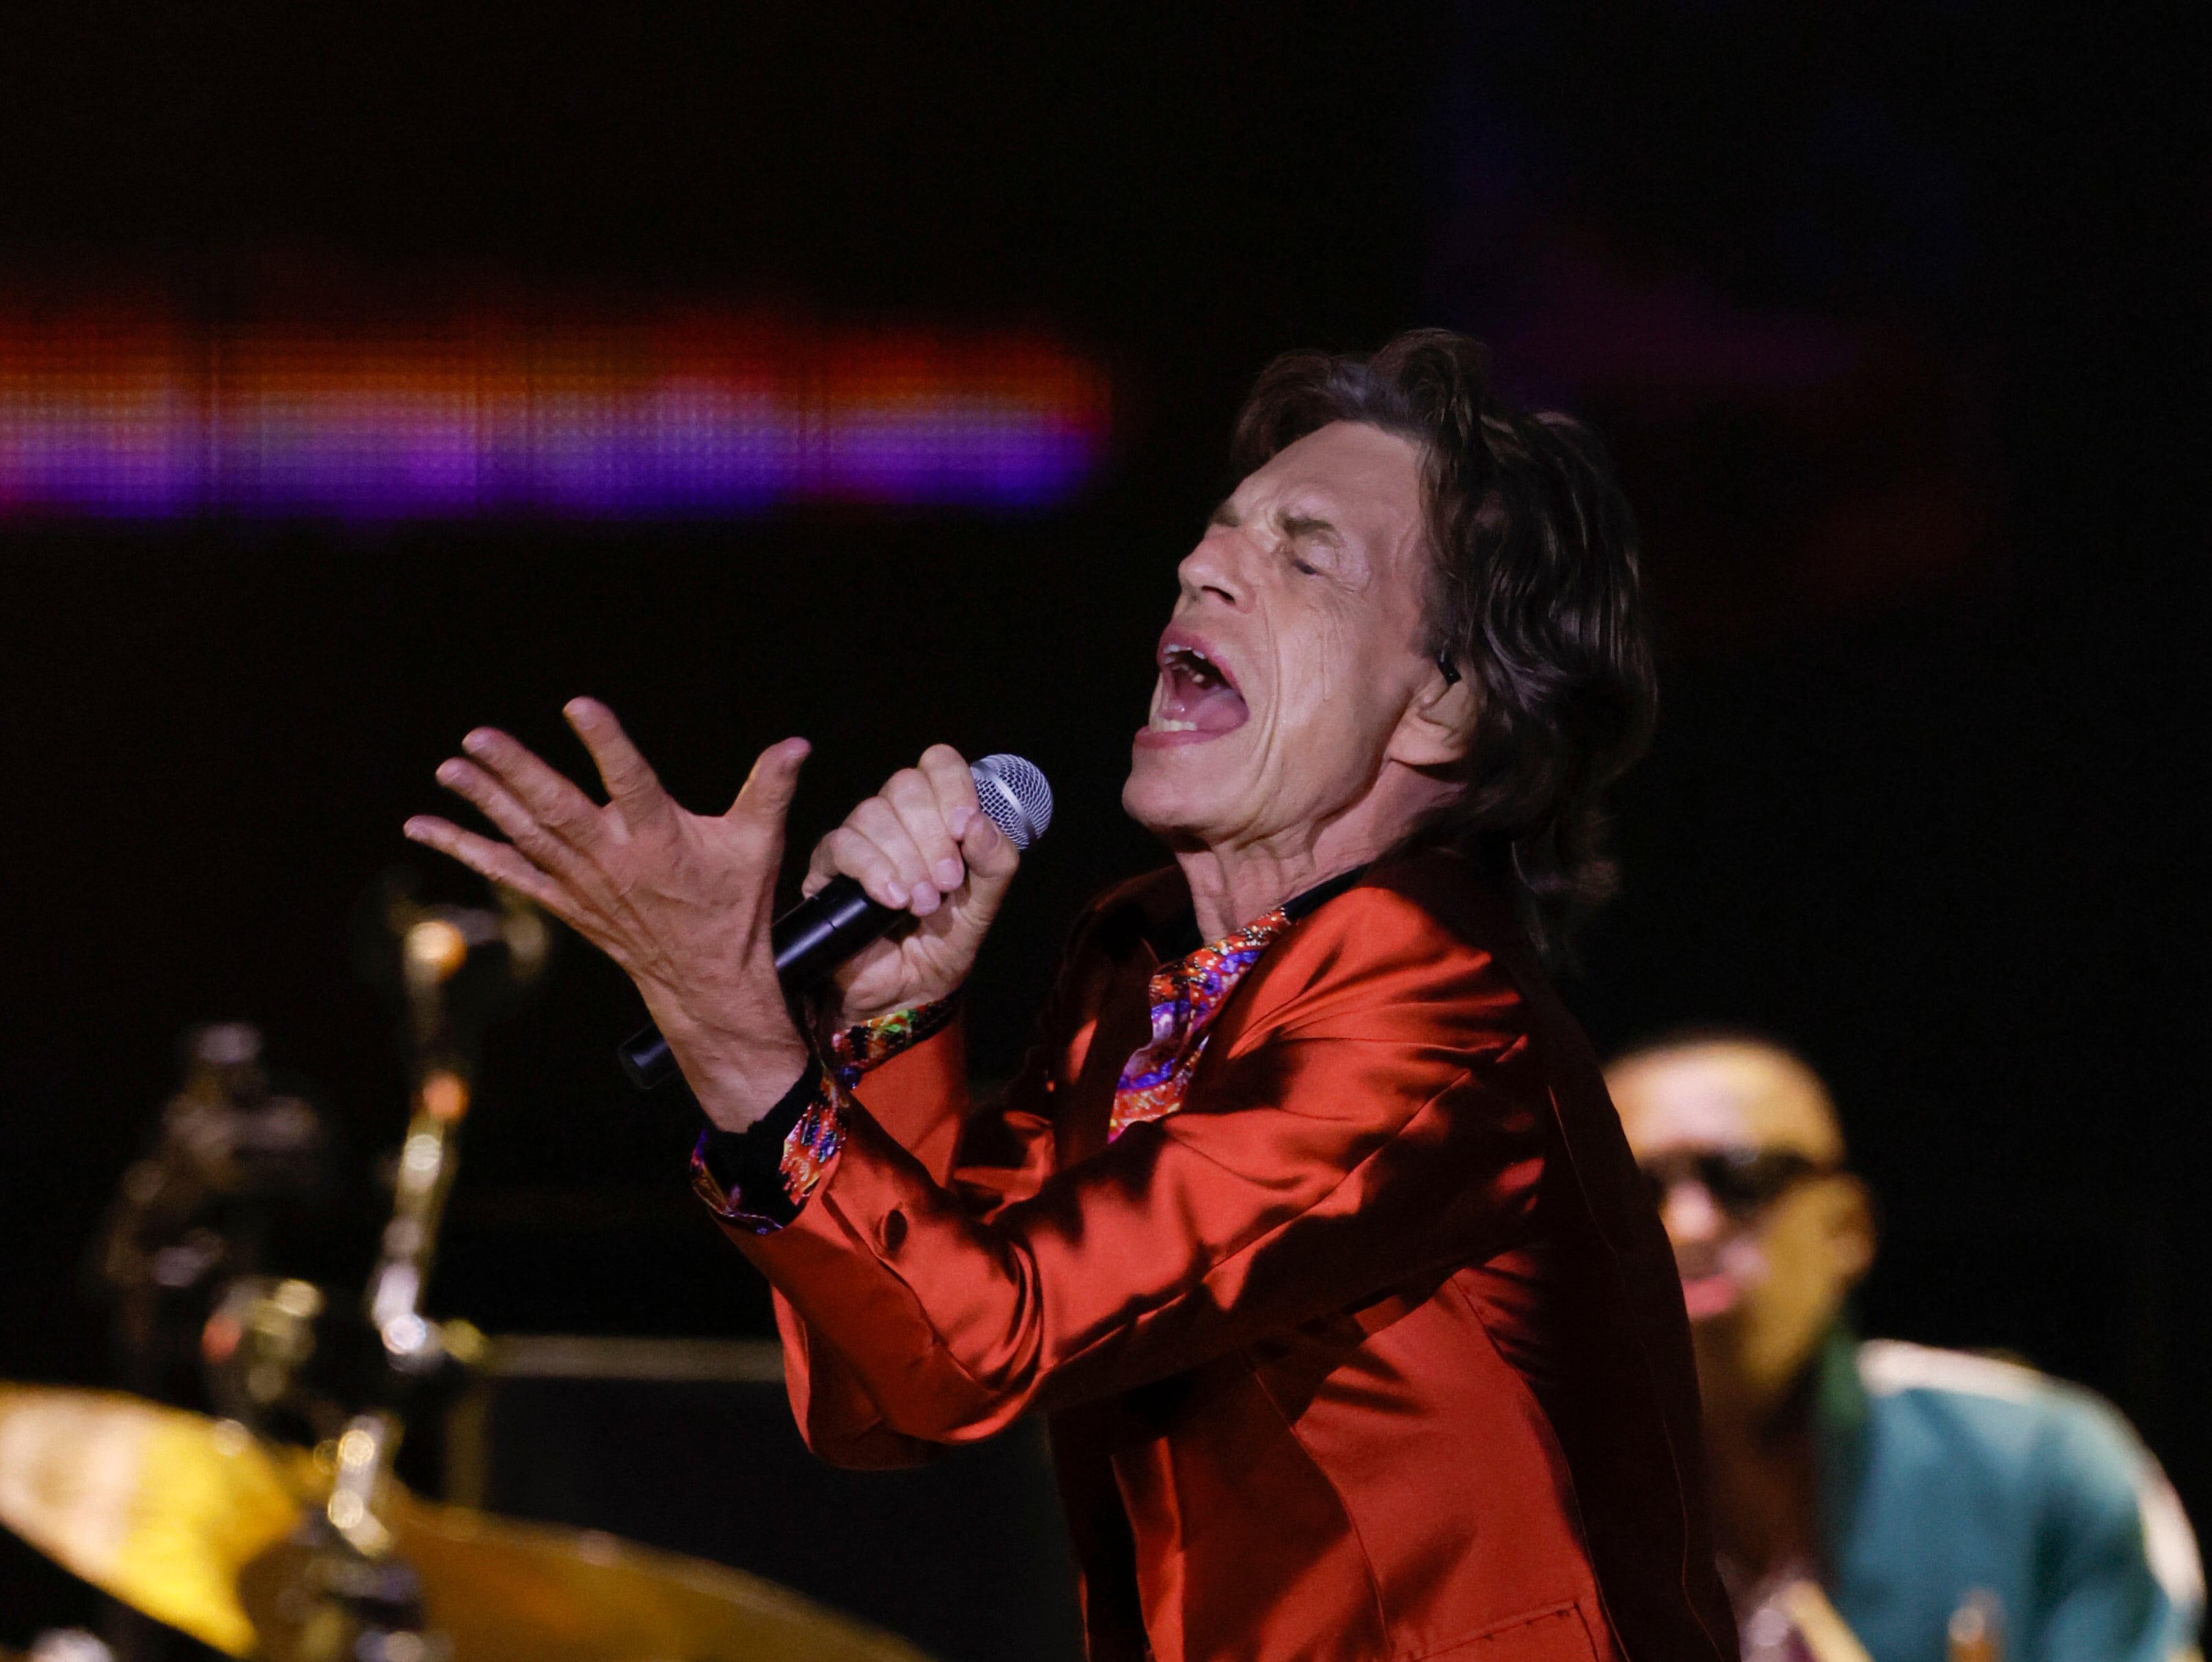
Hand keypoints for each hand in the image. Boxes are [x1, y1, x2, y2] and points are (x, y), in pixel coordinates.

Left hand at [402, 699, 810, 1131]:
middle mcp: (613, 860)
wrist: (705, 980)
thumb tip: (798, 743)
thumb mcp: (759, 846)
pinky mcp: (562, 901)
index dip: (606, 743)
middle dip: (515, 773)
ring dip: (483, 801)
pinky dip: (462, 848)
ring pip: (525, 836)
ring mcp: (581, 884)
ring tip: (449, 766)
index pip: (630, 780)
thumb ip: (771, 789)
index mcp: (660, 839)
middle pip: (556, 809)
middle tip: (478, 737)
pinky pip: (505, 872)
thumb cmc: (734, 905)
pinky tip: (423, 826)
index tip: (579, 705)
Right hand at [804, 744, 1019, 1027]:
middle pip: (905, 785)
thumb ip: (995, 865)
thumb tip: (980, 823)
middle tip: (945, 883)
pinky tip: (892, 900)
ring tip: (921, 903)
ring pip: (873, 813)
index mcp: (938, 815)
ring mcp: (860, 840)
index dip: (952, 785)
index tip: (964, 826)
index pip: (938, 763)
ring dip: (906, 859)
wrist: (904, 992)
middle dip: (932, 835)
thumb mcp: (983, 907)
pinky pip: (842, 846)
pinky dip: (873, 870)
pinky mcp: (828, 868)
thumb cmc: (943, 944)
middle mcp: (897, 819)